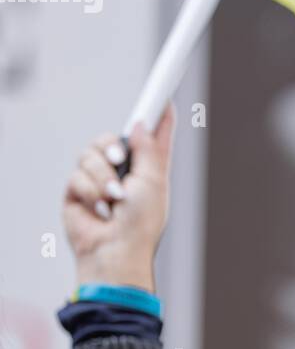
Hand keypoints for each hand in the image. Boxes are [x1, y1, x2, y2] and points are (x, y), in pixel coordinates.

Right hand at [63, 101, 175, 291]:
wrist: (114, 252)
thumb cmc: (140, 225)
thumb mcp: (153, 183)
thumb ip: (149, 150)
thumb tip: (142, 124)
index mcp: (148, 171)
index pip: (151, 138)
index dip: (155, 118)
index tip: (163, 96)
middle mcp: (124, 174)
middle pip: (110, 138)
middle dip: (111, 147)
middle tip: (119, 158)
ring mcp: (99, 182)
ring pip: (90, 155)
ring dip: (102, 177)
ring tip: (113, 200)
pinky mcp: (78, 192)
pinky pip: (77, 175)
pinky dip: (89, 192)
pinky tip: (99, 211)